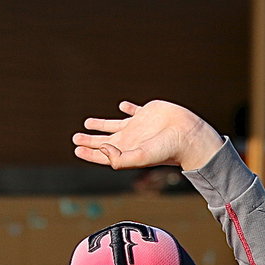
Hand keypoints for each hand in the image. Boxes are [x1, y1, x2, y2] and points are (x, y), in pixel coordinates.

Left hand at [73, 100, 224, 171]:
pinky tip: (122, 106)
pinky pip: (133, 109)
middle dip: (90, 140)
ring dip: (101, 124)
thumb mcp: (140, 157)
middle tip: (76, 138)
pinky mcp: (148, 112)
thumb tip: (102, 148)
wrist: (188, 135)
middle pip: (105, 140)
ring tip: (88, 123)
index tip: (76, 149)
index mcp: (127, 151)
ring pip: (114, 125)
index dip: (89, 153)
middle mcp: (131, 139)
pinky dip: (126, 107)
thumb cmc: (167, 150)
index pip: (104, 154)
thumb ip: (119, 158)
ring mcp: (139, 125)